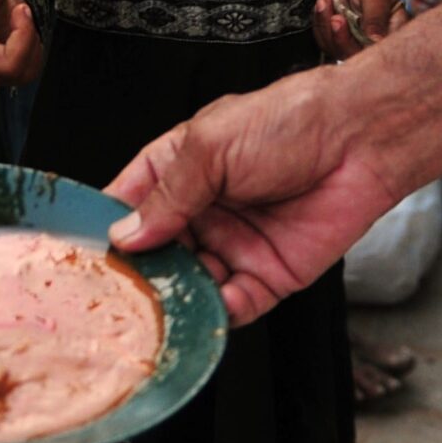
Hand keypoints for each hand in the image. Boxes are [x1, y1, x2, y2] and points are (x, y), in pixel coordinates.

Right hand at [104, 70, 406, 323]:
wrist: (361, 140)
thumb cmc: (286, 123)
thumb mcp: (209, 147)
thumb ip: (167, 195)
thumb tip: (125, 235)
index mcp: (179, 170)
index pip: (129, 204)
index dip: (106, 227)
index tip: (81, 253)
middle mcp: (202, 212)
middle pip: (156, 254)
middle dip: (137, 274)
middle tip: (114, 295)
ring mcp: (233, 246)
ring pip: (190, 285)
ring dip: (173, 299)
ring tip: (153, 313)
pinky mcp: (269, 277)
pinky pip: (234, 306)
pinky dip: (215, 317)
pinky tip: (199, 319)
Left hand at [312, 0, 407, 59]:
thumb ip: (375, 18)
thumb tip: (376, 39)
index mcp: (391, 38)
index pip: (375, 53)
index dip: (357, 45)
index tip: (344, 23)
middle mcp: (372, 47)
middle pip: (352, 55)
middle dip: (339, 37)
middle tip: (335, 17)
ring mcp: (354, 46)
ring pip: (333, 48)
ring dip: (325, 26)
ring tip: (325, 2)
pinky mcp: (338, 42)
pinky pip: (323, 39)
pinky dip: (319, 21)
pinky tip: (323, 4)